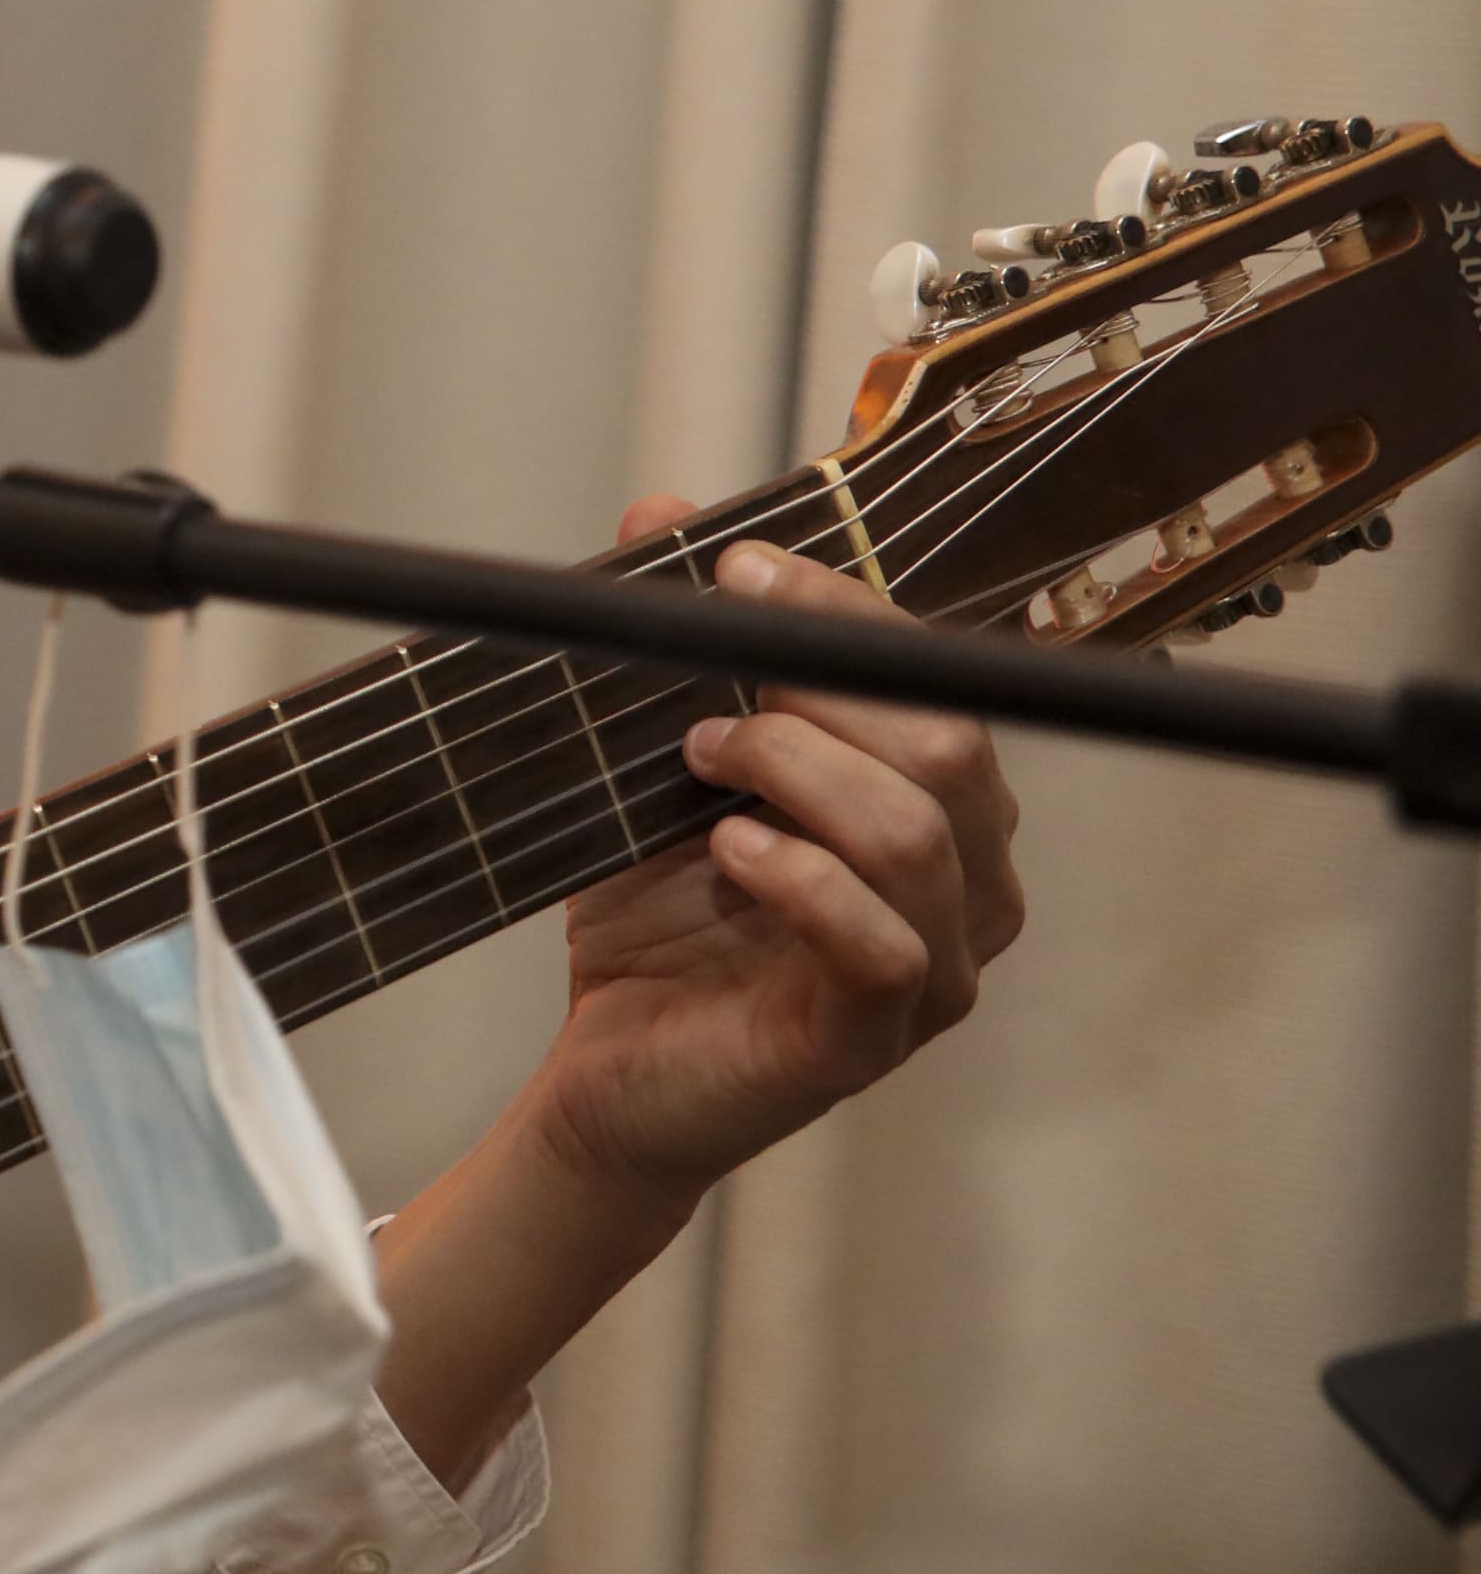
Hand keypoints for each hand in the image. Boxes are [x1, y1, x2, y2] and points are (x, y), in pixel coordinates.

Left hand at [367, 496, 1021, 1488]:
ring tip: (701, 763)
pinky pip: (883, 946)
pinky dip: (800, 880)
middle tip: (705, 691)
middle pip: (949, 745)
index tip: (733, 567)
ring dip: (797, 774)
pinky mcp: (874, 1040)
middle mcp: (967, 884)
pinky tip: (728, 852)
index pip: (935, 678)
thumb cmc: (656, 916)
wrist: (607, 1065)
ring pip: (920, 836)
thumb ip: (676, 644)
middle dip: (822, 692)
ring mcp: (936, 970)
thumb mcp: (653, 761)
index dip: (844, 609)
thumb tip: (658, 509)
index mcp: (941, 805)